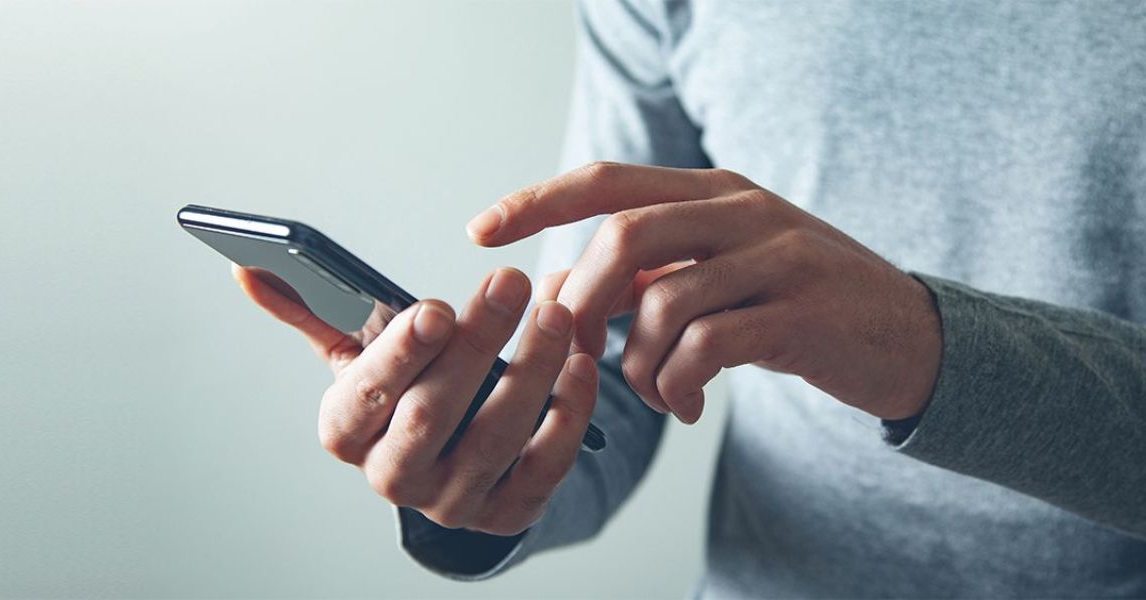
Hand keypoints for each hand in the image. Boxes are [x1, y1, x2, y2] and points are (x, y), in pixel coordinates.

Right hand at [232, 265, 596, 535]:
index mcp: (348, 433)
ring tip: (554, 312)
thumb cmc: (405, 390)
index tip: (434, 308)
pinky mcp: (510, 510)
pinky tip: (581, 365)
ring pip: (494, 437)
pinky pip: (544, 466)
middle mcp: (395, 476)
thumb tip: (247, 269)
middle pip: (431, 415)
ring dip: (530, 371)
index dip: (398, 355)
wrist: (454, 459)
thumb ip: (313, 312)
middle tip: (509, 282)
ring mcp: (455, 500)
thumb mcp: (358, 356)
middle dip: (472, 347)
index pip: (362, 400)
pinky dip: (568, 416)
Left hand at [467, 162, 941, 422]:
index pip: (606, 181)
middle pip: (625, 236)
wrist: (906, 335)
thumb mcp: (721, 269)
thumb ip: (652, 272)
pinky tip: (688, 406)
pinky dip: (677, 385)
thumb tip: (563, 290)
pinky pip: (706, 347)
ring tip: (655, 391)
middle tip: (582, 353)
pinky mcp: (799, 315)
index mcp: (713, 191)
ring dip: (637, 363)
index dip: (536, 202)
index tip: (481, 231)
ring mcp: (776, 258)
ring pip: (663, 301)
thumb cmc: (794, 303)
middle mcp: (742, 211)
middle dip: (584, 302)